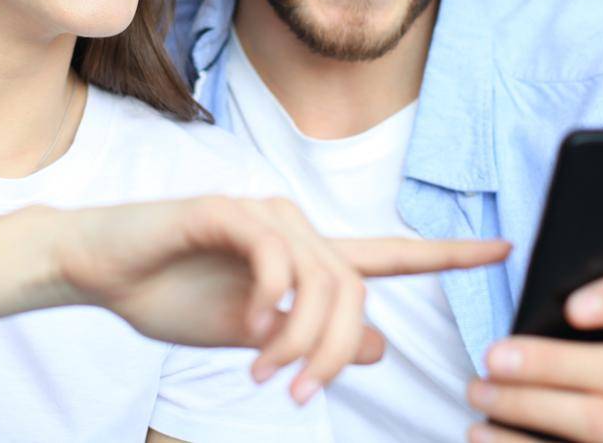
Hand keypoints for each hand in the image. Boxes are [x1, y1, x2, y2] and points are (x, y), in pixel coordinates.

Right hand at [42, 195, 510, 402]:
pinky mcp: (227, 211)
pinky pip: (278, 255)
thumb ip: (313, 340)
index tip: (501, 251)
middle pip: (357, 291)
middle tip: (295, 392)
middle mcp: (295, 227)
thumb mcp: (254, 336)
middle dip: (337, 351)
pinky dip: (272, 299)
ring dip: (300, 338)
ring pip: (323, 278)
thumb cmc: (170, 296)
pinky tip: (250, 325)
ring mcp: (263, 215)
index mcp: (304, 258)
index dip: (446, 255)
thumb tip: (381, 349)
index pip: (389, 256)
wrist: (100, 270)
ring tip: (264, 369)